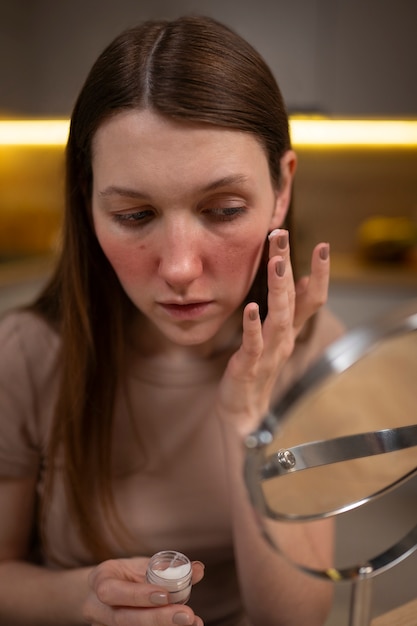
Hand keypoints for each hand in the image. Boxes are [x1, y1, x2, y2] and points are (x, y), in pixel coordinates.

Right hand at [83, 557, 204, 625]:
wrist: (105, 593)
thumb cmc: (127, 576)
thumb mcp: (141, 566)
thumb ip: (167, 568)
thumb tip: (198, 569)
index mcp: (101, 582)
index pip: (112, 591)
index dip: (138, 595)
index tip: (165, 595)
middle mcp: (98, 609)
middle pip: (124, 619)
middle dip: (157, 618)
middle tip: (187, 616)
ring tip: (192, 623)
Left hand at [216, 228, 329, 435]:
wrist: (243, 412)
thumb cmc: (258, 369)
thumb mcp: (276, 335)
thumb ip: (290, 310)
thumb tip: (303, 278)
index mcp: (289, 331)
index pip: (312, 299)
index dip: (319, 274)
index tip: (322, 246)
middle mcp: (284, 340)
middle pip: (293, 299)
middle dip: (288, 265)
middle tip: (283, 236)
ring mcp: (269, 354)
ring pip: (278, 318)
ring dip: (279, 290)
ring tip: (277, 263)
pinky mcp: (249, 367)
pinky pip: (254, 344)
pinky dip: (253, 326)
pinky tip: (251, 307)